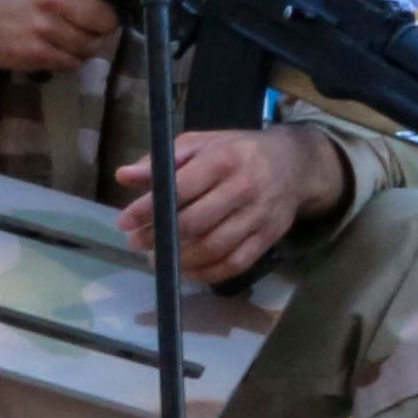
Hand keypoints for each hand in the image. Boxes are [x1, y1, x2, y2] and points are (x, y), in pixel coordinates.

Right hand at [0, 0, 149, 75]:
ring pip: (92, 46)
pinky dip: (69, 60)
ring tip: (62, 34)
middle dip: (102, 24)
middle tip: (83, 20)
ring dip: (85, 45)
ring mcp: (45, 26)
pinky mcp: (37, 53)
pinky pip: (74, 63)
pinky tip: (51, 47)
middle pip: (106, 19)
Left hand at [114, 124, 338, 287]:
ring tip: (159, 259)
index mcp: (223, 159)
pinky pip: (234, 264)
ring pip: (213, 248)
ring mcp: (258, 216)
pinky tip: (187, 271)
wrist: (293, 163)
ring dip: (180, 260)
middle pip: (194, 223)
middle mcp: (243, 188)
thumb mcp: (200, 144)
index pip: (178, 189)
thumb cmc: (237, 151)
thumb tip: (124, 176)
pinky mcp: (268, 237)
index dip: (147, 209)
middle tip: (137, 243)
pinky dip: (207, 273)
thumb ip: (162, 161)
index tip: (124, 222)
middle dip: (159, 238)